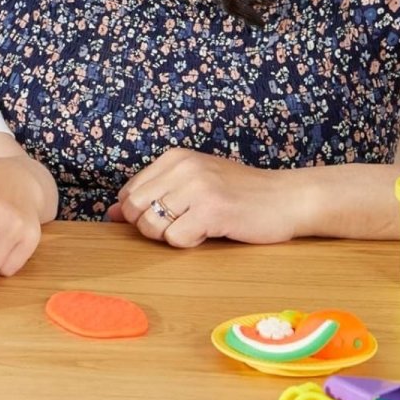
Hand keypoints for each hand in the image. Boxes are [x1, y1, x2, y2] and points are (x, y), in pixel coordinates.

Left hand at [109, 147, 313, 246]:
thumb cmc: (240, 195)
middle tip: (181, 226)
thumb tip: (110, 213)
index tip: (165, 218)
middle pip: (135, 210)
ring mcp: (197, 187)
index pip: (129, 192)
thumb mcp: (194, 183)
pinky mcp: (211, 210)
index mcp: (175, 157)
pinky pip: (175, 239)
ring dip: (170, 237)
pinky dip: (188, 243)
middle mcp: (182, 167)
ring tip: (197, 227)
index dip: (138, 214)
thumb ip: (155, 194)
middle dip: (150, 227)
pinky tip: (209, 233)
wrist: (288, 198)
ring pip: (151, 226)